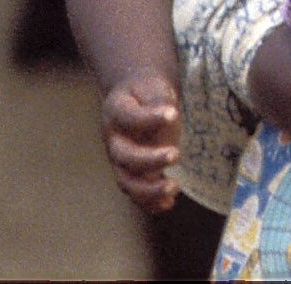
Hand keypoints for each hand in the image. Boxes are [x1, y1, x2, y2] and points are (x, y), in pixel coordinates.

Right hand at [103, 71, 182, 217]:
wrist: (137, 99)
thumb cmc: (146, 92)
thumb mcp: (152, 87)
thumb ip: (158, 101)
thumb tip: (169, 116)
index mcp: (115, 113)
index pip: (129, 118)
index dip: (149, 118)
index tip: (173, 113)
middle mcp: (115, 141)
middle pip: (125, 157)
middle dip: (150, 160)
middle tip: (176, 153)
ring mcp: (122, 162)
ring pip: (128, 183)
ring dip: (150, 190)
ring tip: (174, 186)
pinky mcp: (134, 174)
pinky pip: (138, 195)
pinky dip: (151, 203)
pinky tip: (169, 202)